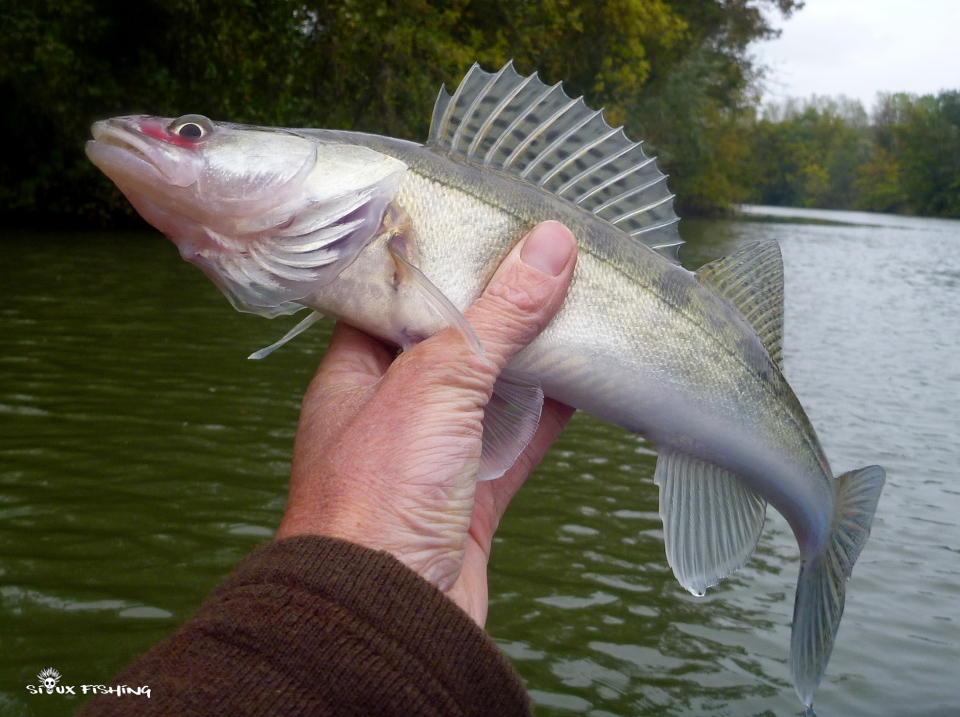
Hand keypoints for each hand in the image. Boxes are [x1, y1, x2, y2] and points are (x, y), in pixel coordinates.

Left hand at [276, 221, 577, 624]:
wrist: (389, 615)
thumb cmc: (378, 496)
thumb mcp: (437, 383)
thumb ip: (497, 317)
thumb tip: (549, 246)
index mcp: (356, 372)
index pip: (395, 300)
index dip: (440, 264)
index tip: (486, 230)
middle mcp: (390, 409)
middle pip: (451, 344)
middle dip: (498, 309)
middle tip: (546, 263)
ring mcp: (432, 455)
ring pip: (489, 394)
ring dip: (530, 361)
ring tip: (575, 309)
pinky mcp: (469, 496)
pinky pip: (515, 444)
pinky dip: (548, 417)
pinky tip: (584, 384)